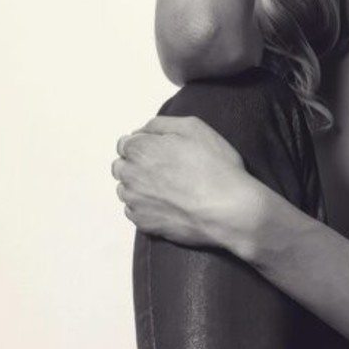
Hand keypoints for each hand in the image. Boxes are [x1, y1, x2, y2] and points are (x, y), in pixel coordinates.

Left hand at [112, 116, 262, 254]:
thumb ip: (160, 124)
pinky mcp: (143, 223)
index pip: (125, 143)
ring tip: (166, 189)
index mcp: (140, 149)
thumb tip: (142, 131)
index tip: (159, 152)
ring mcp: (135, 201)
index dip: (143, 145)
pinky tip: (166, 205)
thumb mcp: (194, 128)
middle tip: (164, 170)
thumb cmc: (216, 168)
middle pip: (121, 167)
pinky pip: (133, 212)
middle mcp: (131, 175)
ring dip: (138, 187)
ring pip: (125, 190)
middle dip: (136, 165)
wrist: (228, 210)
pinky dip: (144, 207)